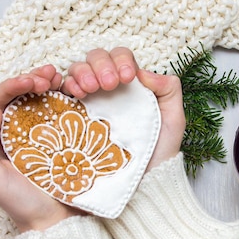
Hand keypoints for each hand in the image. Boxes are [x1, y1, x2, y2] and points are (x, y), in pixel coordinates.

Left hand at [0, 65, 81, 232]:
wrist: (56, 222)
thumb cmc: (22, 204)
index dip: (12, 86)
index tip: (31, 83)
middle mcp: (17, 134)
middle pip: (19, 96)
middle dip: (32, 79)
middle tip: (49, 75)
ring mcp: (42, 137)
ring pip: (41, 102)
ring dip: (49, 85)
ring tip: (60, 78)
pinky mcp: (64, 142)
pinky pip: (63, 116)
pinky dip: (67, 101)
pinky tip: (74, 93)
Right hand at [62, 47, 185, 170]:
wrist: (145, 180)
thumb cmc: (160, 150)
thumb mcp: (174, 119)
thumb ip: (169, 90)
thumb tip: (144, 72)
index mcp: (132, 85)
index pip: (120, 58)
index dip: (121, 60)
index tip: (127, 78)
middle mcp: (109, 89)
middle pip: (96, 58)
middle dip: (101, 65)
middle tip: (109, 84)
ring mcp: (92, 101)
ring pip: (78, 70)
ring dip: (83, 72)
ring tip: (91, 89)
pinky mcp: (76, 115)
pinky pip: (64, 92)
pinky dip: (68, 86)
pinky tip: (76, 95)